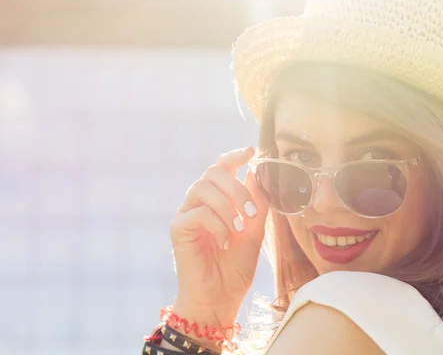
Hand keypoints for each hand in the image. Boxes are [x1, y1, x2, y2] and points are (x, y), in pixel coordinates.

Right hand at [169, 147, 268, 326]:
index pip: (222, 167)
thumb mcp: (254, 230)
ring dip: (227, 206)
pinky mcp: (178, 229)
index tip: (252, 152)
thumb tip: (257, 172)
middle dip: (236, 189)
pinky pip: (197, 213)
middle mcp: (199, 202)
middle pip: (212, 172)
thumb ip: (257, 202)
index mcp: (217, 199)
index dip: (235, 156)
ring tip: (239, 229)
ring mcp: (186, 214)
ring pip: (202, 187)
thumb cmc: (236, 266)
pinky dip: (217, 225)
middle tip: (252, 213)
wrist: (220, 297)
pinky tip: (225, 241)